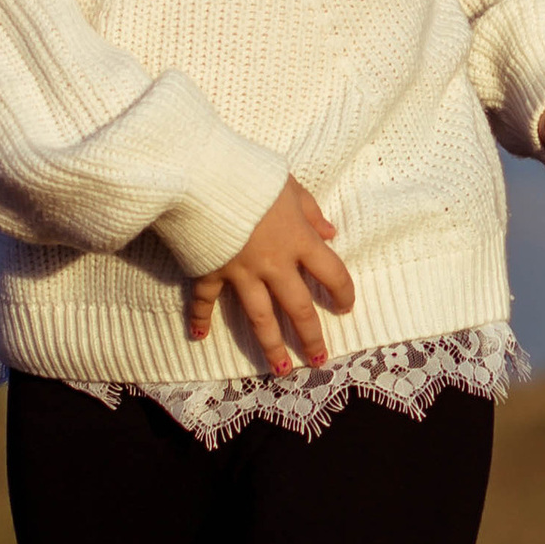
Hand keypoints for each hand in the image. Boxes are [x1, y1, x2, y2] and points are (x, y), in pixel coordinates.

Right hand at [187, 178, 355, 375]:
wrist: (202, 173)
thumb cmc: (250, 174)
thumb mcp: (289, 185)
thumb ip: (310, 211)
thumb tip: (331, 232)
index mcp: (299, 240)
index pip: (332, 273)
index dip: (343, 292)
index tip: (346, 306)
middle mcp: (274, 263)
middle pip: (298, 308)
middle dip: (310, 336)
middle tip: (318, 359)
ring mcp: (240, 271)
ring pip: (259, 317)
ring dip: (270, 345)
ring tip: (280, 370)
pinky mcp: (209, 270)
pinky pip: (205, 300)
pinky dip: (200, 318)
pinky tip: (199, 337)